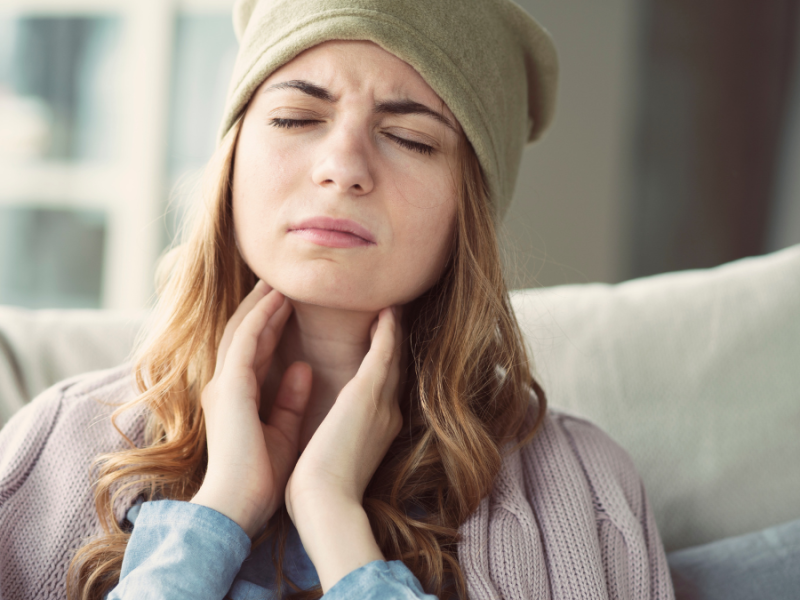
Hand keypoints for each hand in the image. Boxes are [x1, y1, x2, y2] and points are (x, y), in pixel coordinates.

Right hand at [191, 280, 312, 537]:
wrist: (239, 507)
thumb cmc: (260, 479)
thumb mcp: (283, 432)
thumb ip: (290, 399)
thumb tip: (304, 368)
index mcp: (236, 399)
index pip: (253, 351)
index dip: (269, 325)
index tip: (286, 305)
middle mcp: (225, 387)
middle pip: (243, 334)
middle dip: (260, 307)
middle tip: (279, 282)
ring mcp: (223, 385)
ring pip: (241, 330)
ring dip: (261, 304)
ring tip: (279, 281)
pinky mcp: (230, 388)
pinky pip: (245, 341)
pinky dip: (261, 318)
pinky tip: (276, 300)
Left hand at [285, 304, 403, 516]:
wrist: (324, 504)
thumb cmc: (319, 490)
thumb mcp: (331, 456)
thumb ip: (335, 435)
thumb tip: (325, 427)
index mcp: (376, 428)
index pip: (383, 389)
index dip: (384, 364)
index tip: (381, 345)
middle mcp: (387, 413)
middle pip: (396, 368)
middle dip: (395, 342)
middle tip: (394, 314)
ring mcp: (381, 402)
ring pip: (394, 355)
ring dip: (393, 328)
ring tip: (392, 306)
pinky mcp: (368, 393)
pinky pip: (384, 351)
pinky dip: (387, 330)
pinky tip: (387, 310)